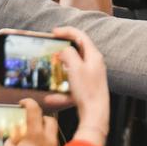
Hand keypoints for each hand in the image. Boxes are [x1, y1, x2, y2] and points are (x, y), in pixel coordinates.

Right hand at [0, 99, 61, 145]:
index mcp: (35, 136)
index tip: (23, 103)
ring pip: (53, 132)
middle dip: (40, 117)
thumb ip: (10, 139)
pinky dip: (46, 143)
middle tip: (30, 122)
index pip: (35, 110)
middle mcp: (48, 140)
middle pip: (50, 119)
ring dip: (44, 131)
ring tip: (32, 138)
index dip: (28, 102)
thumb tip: (13, 134)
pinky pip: (54, 145)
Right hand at [53, 26, 110, 145]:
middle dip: (63, 50)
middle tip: (51, 50)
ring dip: (61, 70)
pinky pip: (71, 85)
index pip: (80, 36)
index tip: (54, 32)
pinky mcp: (87, 88)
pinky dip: (61, 90)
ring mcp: (91, 76)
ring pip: (73, 68)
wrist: (95, 114)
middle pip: (77, 51)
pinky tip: (51, 98)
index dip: (66, 31)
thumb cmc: (88, 91)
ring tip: (51, 71)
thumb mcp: (75, 67)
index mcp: (94, 56)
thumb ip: (68, 54)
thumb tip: (64, 51)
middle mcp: (94, 64)